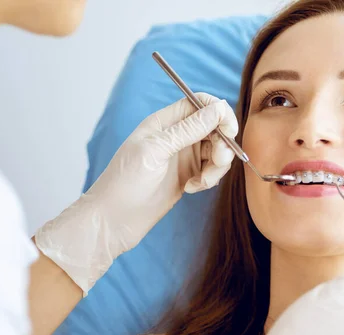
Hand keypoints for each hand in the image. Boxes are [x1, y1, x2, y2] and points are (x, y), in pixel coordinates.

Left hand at [35, 93, 237, 294]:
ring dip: (217, 166)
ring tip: (201, 182)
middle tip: (218, 162)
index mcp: (164, 122)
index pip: (200, 104)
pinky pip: (211, 170)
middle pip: (213, 128)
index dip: (219, 113)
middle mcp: (176, 136)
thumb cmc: (125, 183)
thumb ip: (188, 130)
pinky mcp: (188, 176)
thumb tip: (218, 108)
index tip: (229, 131)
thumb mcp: (156, 151)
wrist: (114, 221)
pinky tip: (191, 189)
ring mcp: (182, 157)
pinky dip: (209, 179)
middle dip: (222, 144)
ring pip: (216, 150)